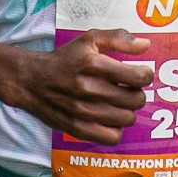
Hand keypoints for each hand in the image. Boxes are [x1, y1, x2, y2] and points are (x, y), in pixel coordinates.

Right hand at [19, 28, 152, 144]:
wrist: (32, 80)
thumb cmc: (64, 59)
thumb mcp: (89, 39)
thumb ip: (119, 38)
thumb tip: (145, 44)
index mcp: (93, 64)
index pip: (137, 77)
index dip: (145, 75)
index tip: (141, 74)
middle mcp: (89, 89)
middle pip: (135, 100)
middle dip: (137, 93)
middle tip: (129, 88)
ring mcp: (83, 112)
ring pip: (127, 119)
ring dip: (128, 110)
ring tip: (118, 101)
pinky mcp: (77, 129)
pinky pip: (112, 137)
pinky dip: (115, 128)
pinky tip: (109, 117)